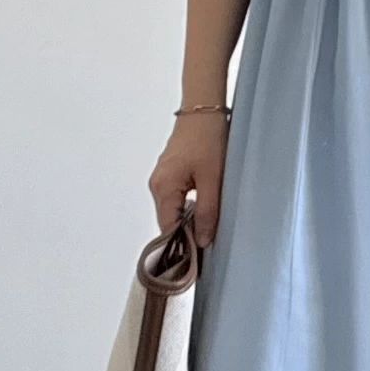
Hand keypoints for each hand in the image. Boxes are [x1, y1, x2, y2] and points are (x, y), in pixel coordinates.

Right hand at [151, 108, 227, 247]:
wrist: (204, 109)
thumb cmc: (208, 139)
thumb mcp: (213, 178)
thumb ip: (207, 211)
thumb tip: (202, 241)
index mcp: (163, 188)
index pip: (167, 229)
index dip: (181, 246)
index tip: (198, 261)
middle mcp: (157, 185)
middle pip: (169, 221)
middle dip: (186, 235)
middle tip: (208, 248)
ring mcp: (162, 178)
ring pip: (173, 210)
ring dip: (188, 222)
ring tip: (208, 232)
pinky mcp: (171, 173)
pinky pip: (176, 199)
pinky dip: (188, 209)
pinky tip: (204, 212)